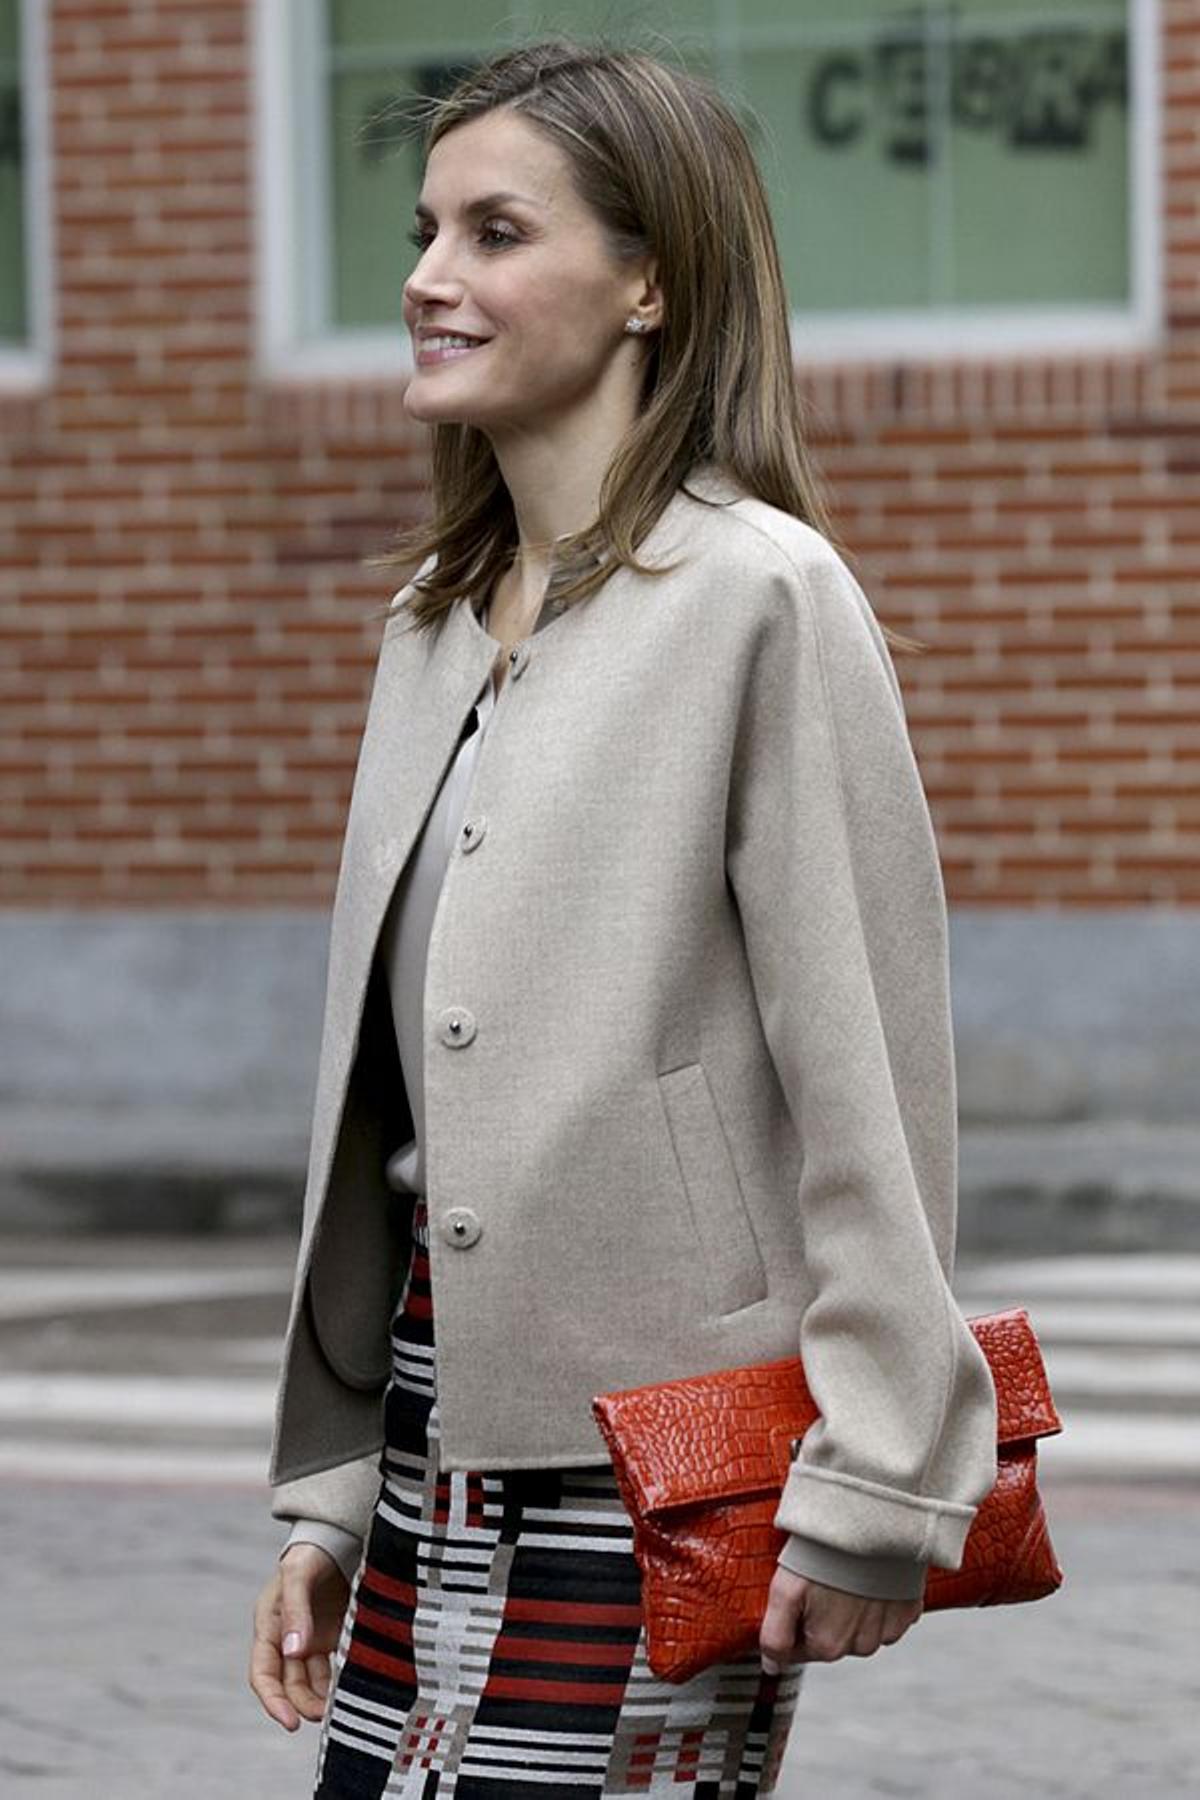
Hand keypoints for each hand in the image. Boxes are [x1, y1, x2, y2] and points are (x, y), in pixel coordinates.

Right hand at [249, 1543, 350, 1730]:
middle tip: (325, 1715)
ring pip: (312, 1682)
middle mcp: (288, 1638)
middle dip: (303, 1705)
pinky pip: (333, 1668)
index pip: (263, 1674)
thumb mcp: (298, 1573)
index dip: (273, 1701)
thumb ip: (295, 1610)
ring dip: (321, 1698)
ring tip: (340, 1706)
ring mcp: (312, 1638)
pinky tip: (352, 1688)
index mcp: (270, 1625)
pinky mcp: (334, 1636)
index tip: (290, 1723)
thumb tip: (292, 1652)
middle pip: (290, 1685)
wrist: (341, 1534)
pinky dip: (338, 1682)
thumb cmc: (312, 1551)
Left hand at [759, 1564, 922, 1669]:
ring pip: (860, 1628)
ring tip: (845, 1573)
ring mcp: (888, 1629)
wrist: (869, 1520)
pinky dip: (877, 1599)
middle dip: (821, 1614)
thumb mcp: (785, 1591)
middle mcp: (862, 1646)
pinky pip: (887, 1614)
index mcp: (829, 1647)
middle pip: (831, 1638)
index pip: (799, 1648)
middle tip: (820, 1577)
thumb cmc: (822, 1553)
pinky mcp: (908, 1609)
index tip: (797, 1592)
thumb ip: (775, 1637)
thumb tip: (772, 1669)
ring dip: (851, 1608)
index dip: (792, 1621)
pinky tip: (868, 1575)